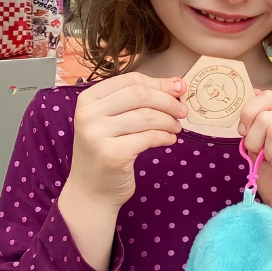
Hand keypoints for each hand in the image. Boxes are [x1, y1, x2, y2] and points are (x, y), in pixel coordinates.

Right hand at [66, 73, 186, 209]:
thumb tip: (178, 83)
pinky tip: (169, 140)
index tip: (179, 90)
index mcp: (88, 99)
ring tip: (176, 128)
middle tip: (183, 112)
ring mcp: (97, 134)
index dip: (159, 83)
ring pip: (147, 116)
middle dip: (168, 102)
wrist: (91, 190)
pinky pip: (149, 137)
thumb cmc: (108, 150)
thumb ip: (141, 99)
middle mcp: (88, 114)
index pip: (131, 80)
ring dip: (169, 121)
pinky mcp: (111, 154)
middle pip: (140, 95)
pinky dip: (165, 137)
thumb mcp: (115, 120)